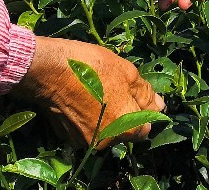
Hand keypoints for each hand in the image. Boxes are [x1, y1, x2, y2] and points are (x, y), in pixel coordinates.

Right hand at [11, 37, 162, 148]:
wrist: (49, 70)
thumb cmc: (92, 67)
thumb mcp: (126, 71)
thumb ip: (145, 93)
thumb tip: (159, 106)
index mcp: (126, 126)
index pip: (145, 127)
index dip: (143, 110)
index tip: (133, 94)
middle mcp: (107, 140)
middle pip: (123, 130)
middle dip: (122, 112)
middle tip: (113, 87)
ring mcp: (85, 141)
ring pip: (104, 130)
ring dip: (104, 115)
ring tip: (95, 91)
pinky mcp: (67, 137)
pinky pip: (85, 130)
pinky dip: (86, 119)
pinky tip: (80, 98)